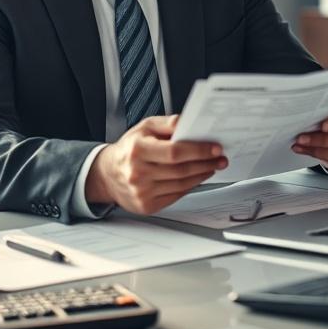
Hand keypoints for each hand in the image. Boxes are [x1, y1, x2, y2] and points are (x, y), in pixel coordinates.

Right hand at [85, 115, 227, 214]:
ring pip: (182, 184)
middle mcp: (138, 172)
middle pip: (181, 170)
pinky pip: (176, 196)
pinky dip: (191, 186)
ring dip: (202, 175)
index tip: (214, 148)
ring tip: (212, 166)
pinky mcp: (147, 206)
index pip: (174, 151)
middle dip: (206, 163)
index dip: (198, 150)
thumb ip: (167, 124)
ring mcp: (142, 192)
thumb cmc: (129, 149)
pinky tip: (198, 177)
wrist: (107, 174)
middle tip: (220, 158)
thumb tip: (189, 122)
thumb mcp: (144, 127)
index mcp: (137, 150)